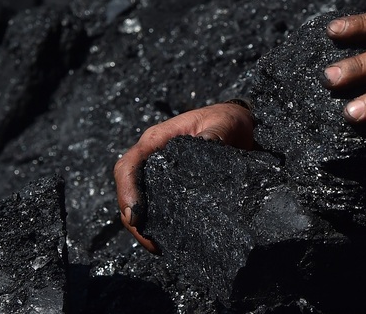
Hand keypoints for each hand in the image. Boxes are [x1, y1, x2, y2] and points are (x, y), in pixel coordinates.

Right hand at [113, 101, 254, 252]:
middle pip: (129, 188)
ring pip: (140, 201)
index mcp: (158, 139)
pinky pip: (156, 206)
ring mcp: (160, 172)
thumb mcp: (225, 122)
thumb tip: (207, 145)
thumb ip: (216, 133)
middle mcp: (153, 156)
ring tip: (158, 247)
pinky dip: (157, 224)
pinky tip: (168, 241)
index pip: (129, 165)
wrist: (239, 124)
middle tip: (150, 243)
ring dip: (143, 226)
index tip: (134, 215)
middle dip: (132, 218)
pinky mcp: (170, 185)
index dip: (126, 190)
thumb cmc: (228, 119)